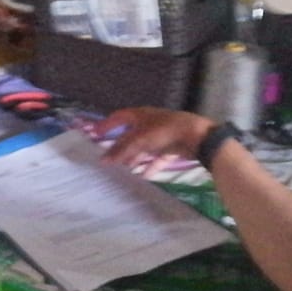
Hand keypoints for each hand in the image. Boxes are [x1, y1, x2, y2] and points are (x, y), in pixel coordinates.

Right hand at [94, 107, 216, 177]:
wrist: (197, 136)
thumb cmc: (164, 131)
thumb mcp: (140, 140)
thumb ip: (121, 150)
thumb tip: (103, 160)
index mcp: (140, 115)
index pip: (119, 117)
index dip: (107, 125)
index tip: (95, 134)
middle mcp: (149, 123)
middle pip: (131, 135)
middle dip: (121, 147)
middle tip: (109, 158)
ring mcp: (161, 135)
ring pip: (144, 147)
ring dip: (134, 157)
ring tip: (124, 168)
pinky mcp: (171, 147)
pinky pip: (157, 158)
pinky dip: (150, 166)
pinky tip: (144, 175)